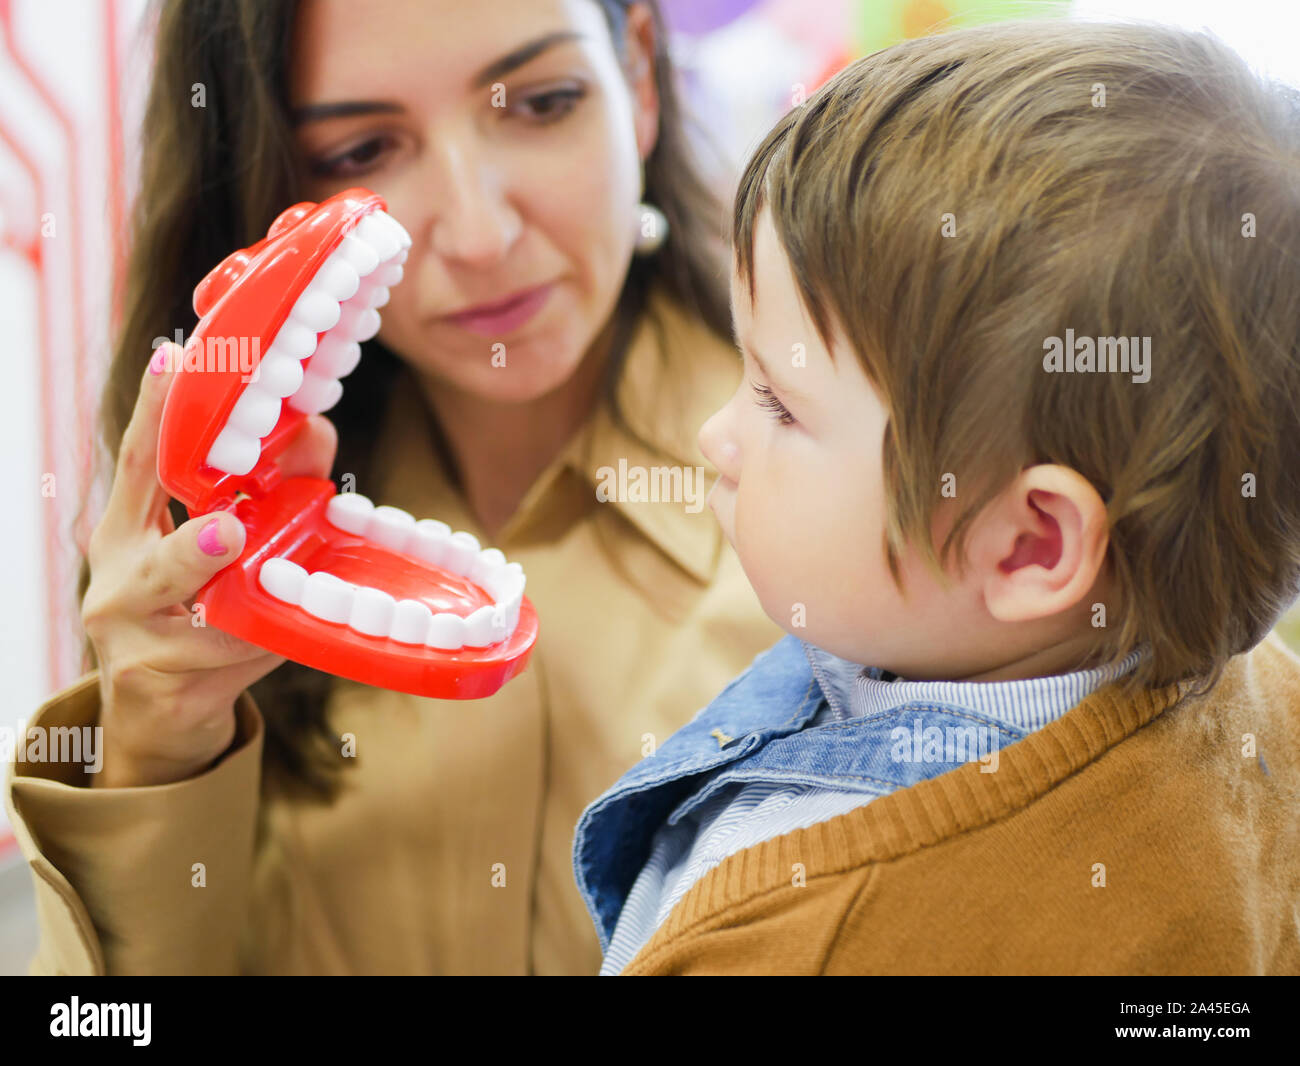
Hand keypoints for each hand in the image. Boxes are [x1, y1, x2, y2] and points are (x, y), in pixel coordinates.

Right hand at [81, 343, 336, 786]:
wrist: (160, 720)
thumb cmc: (194, 620)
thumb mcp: (219, 555)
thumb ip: (258, 499)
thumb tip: (315, 431)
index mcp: (125, 532)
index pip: (137, 462)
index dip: (153, 412)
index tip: (173, 360)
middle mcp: (116, 577)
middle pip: (148, 545)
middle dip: (188, 530)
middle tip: (224, 516)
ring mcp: (130, 636)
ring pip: (181, 607)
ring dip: (216, 578)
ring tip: (231, 543)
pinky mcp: (158, 684)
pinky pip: (221, 658)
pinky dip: (257, 641)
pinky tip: (279, 631)